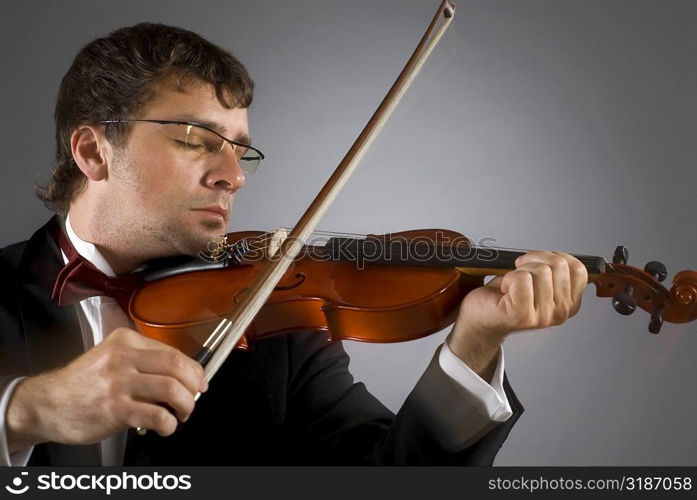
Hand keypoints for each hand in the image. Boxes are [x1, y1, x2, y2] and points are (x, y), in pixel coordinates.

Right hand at [5, 327, 207, 452]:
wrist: (45, 404)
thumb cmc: (81, 384)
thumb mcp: (110, 358)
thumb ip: (141, 361)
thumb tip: (180, 374)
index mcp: (125, 341)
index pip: (172, 352)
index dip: (193, 369)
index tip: (198, 381)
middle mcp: (123, 358)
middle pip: (177, 366)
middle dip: (195, 384)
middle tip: (195, 396)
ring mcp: (119, 384)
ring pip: (172, 389)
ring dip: (186, 404)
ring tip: (182, 413)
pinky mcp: (115, 409)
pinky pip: (157, 415)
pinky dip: (169, 424)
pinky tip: (165, 426)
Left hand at [447, 251, 587, 379]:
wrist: (479, 316)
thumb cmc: (506, 295)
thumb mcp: (539, 280)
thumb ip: (555, 270)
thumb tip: (561, 256)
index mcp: (569, 304)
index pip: (578, 269)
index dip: (553, 257)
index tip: (536, 263)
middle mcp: (560, 313)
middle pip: (558, 265)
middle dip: (534, 260)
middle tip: (519, 272)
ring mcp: (542, 317)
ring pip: (540, 270)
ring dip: (519, 271)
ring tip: (511, 285)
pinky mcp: (522, 315)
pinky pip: (521, 278)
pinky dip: (508, 278)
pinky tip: (504, 291)